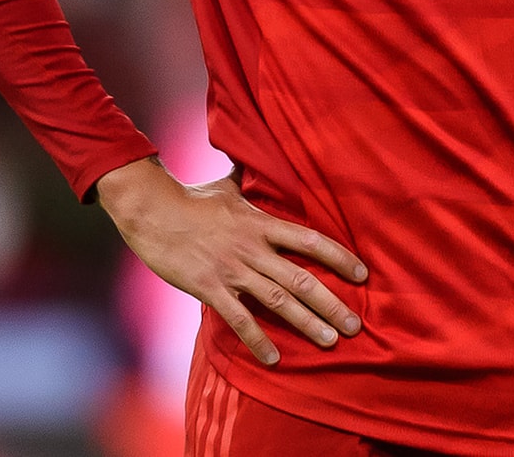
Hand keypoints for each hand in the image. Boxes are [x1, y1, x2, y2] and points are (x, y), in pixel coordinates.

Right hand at [95, 156, 366, 365]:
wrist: (151, 211)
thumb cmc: (189, 198)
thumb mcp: (224, 185)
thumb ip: (244, 177)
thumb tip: (250, 155)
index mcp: (260, 223)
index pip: (309, 240)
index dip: (338, 256)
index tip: (362, 274)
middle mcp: (252, 248)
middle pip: (301, 278)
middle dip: (331, 303)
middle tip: (355, 326)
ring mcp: (232, 269)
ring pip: (278, 300)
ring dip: (306, 323)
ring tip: (329, 342)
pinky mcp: (210, 287)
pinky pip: (240, 319)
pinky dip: (258, 340)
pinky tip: (274, 359)